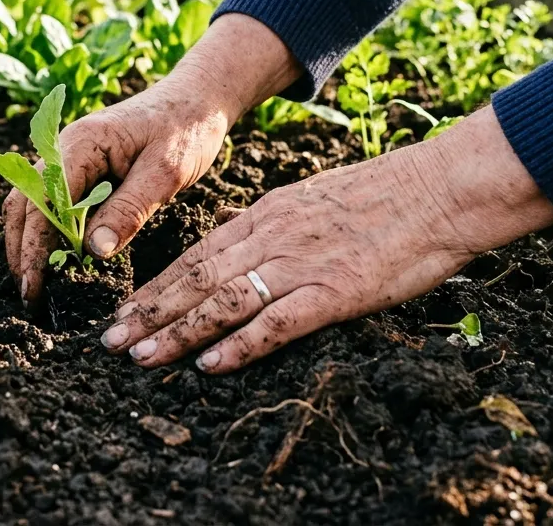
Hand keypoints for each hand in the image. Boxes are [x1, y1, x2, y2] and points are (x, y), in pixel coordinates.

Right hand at [4, 14, 302, 302]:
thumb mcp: (165, 172)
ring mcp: (69, 157)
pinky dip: (47, 230)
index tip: (35, 285)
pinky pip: (52, 200)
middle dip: (22, 250)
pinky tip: (57, 257)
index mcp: (81, 144)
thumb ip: (129, 210)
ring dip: (29, 241)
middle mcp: (64, 148)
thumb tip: (91, 253)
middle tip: (30, 296)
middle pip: (25, 203)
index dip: (34, 246)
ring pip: (32, 202)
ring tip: (36, 282)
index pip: (43, 202)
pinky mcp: (81, 168)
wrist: (198, 99)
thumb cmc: (186, 130)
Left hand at [99, 106, 552, 373]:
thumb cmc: (386, 196)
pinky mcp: (335, 291)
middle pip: (196, 278)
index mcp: (267, 214)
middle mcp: (272, 237)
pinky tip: (211, 364)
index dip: (157, 286)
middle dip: (149, 312)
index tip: (125, 310)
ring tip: (141, 357)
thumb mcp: (314, 200)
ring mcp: (301, 264)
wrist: (441, 189)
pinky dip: (240, 344)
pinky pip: (277, 322)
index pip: (197, 254)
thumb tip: (247, 253)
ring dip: (178, 332)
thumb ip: (277, 226)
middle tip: (111, 340)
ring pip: (223, 301)